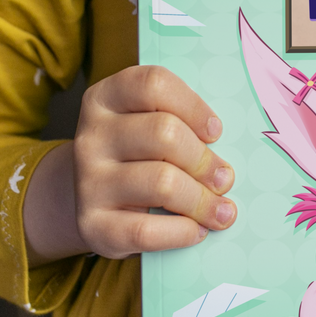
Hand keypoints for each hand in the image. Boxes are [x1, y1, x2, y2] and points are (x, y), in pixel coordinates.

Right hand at [23, 65, 236, 260]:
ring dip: (202, 200)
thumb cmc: (136, 155)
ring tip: (222, 210)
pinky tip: (197, 230)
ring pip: (162, 182)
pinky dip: (182, 232)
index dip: (193, 106)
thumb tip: (227, 155)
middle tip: (225, 177)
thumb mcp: (146, 125)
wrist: (87, 197)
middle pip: (164, 133)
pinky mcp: (92, 224)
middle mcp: (92, 136)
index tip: (215, 131)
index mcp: (105, 98)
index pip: (153, 85)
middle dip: (204, 159)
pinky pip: (146, 230)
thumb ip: (180, 124)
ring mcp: (88, 181)